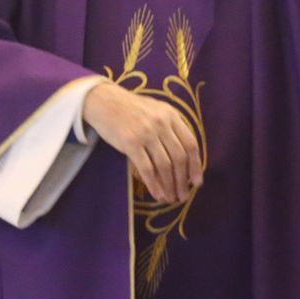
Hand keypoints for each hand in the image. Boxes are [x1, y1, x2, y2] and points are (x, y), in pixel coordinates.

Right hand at [83, 82, 201, 203]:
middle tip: (183, 195)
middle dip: (183, 180)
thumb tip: (185, 157)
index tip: (197, 182)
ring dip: (170, 185)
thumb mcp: (156, 110)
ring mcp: (146, 133)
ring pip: (165, 165)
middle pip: (179, 157)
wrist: (102, 100)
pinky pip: (147, 168)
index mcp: (171, 115)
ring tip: (171, 198)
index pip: (190, 143)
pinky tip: (158, 194)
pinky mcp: (130, 143)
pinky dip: (154, 184)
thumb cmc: (130, 108)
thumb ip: (171, 128)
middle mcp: (161, 123)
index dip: (195, 165)